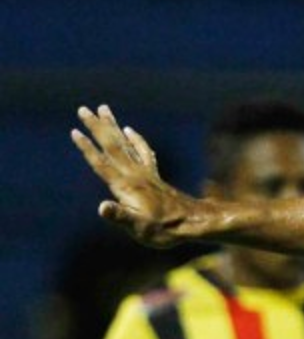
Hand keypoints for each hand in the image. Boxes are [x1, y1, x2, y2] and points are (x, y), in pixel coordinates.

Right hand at [72, 104, 196, 246]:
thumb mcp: (139, 227)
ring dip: (113, 127)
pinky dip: (135, 139)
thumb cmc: (164, 230)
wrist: (193, 224)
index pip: (102, 164)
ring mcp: (146, 174)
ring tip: (104, 109)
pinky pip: (142, 151)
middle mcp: (135, 175)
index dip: (88, 149)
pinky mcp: (154, 176)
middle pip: (112, 146)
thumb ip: (120, 216)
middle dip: (97, 127)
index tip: (75, 131)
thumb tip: (102, 207)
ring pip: (126, 144)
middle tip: (83, 108)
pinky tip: (130, 131)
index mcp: (126, 186)